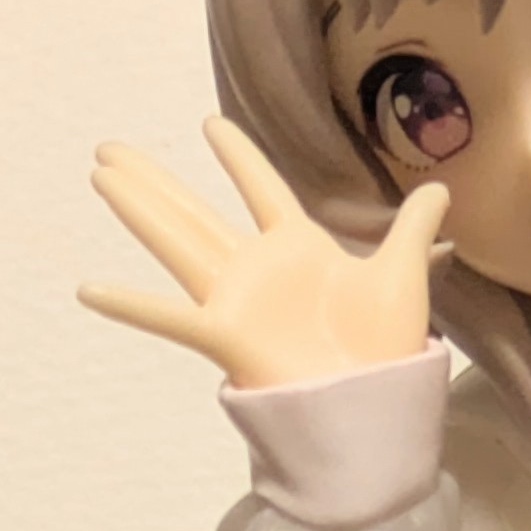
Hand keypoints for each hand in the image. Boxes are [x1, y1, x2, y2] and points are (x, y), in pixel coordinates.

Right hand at [80, 120, 450, 389]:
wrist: (377, 408)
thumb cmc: (387, 350)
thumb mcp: (404, 275)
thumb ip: (411, 229)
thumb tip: (442, 188)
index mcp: (297, 247)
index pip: (261, 187)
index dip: (238, 155)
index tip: (210, 123)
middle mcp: (257, 268)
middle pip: (195, 211)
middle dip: (154, 179)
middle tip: (109, 146)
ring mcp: (236, 300)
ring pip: (176, 243)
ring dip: (138, 209)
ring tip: (100, 173)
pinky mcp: (225, 336)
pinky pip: (169, 317)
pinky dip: (129, 305)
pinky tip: (89, 288)